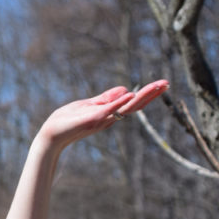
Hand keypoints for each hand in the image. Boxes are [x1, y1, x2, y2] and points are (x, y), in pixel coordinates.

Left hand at [38, 79, 168, 149]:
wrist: (50, 135)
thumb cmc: (66, 120)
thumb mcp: (89, 105)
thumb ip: (106, 99)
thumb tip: (126, 89)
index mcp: (109, 113)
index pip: (132, 102)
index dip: (147, 93)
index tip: (162, 84)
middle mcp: (109, 118)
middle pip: (134, 105)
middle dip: (151, 94)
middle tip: (167, 84)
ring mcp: (101, 119)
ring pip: (126, 107)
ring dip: (142, 97)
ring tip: (158, 87)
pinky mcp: (91, 120)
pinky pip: (108, 110)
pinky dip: (119, 103)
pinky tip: (130, 95)